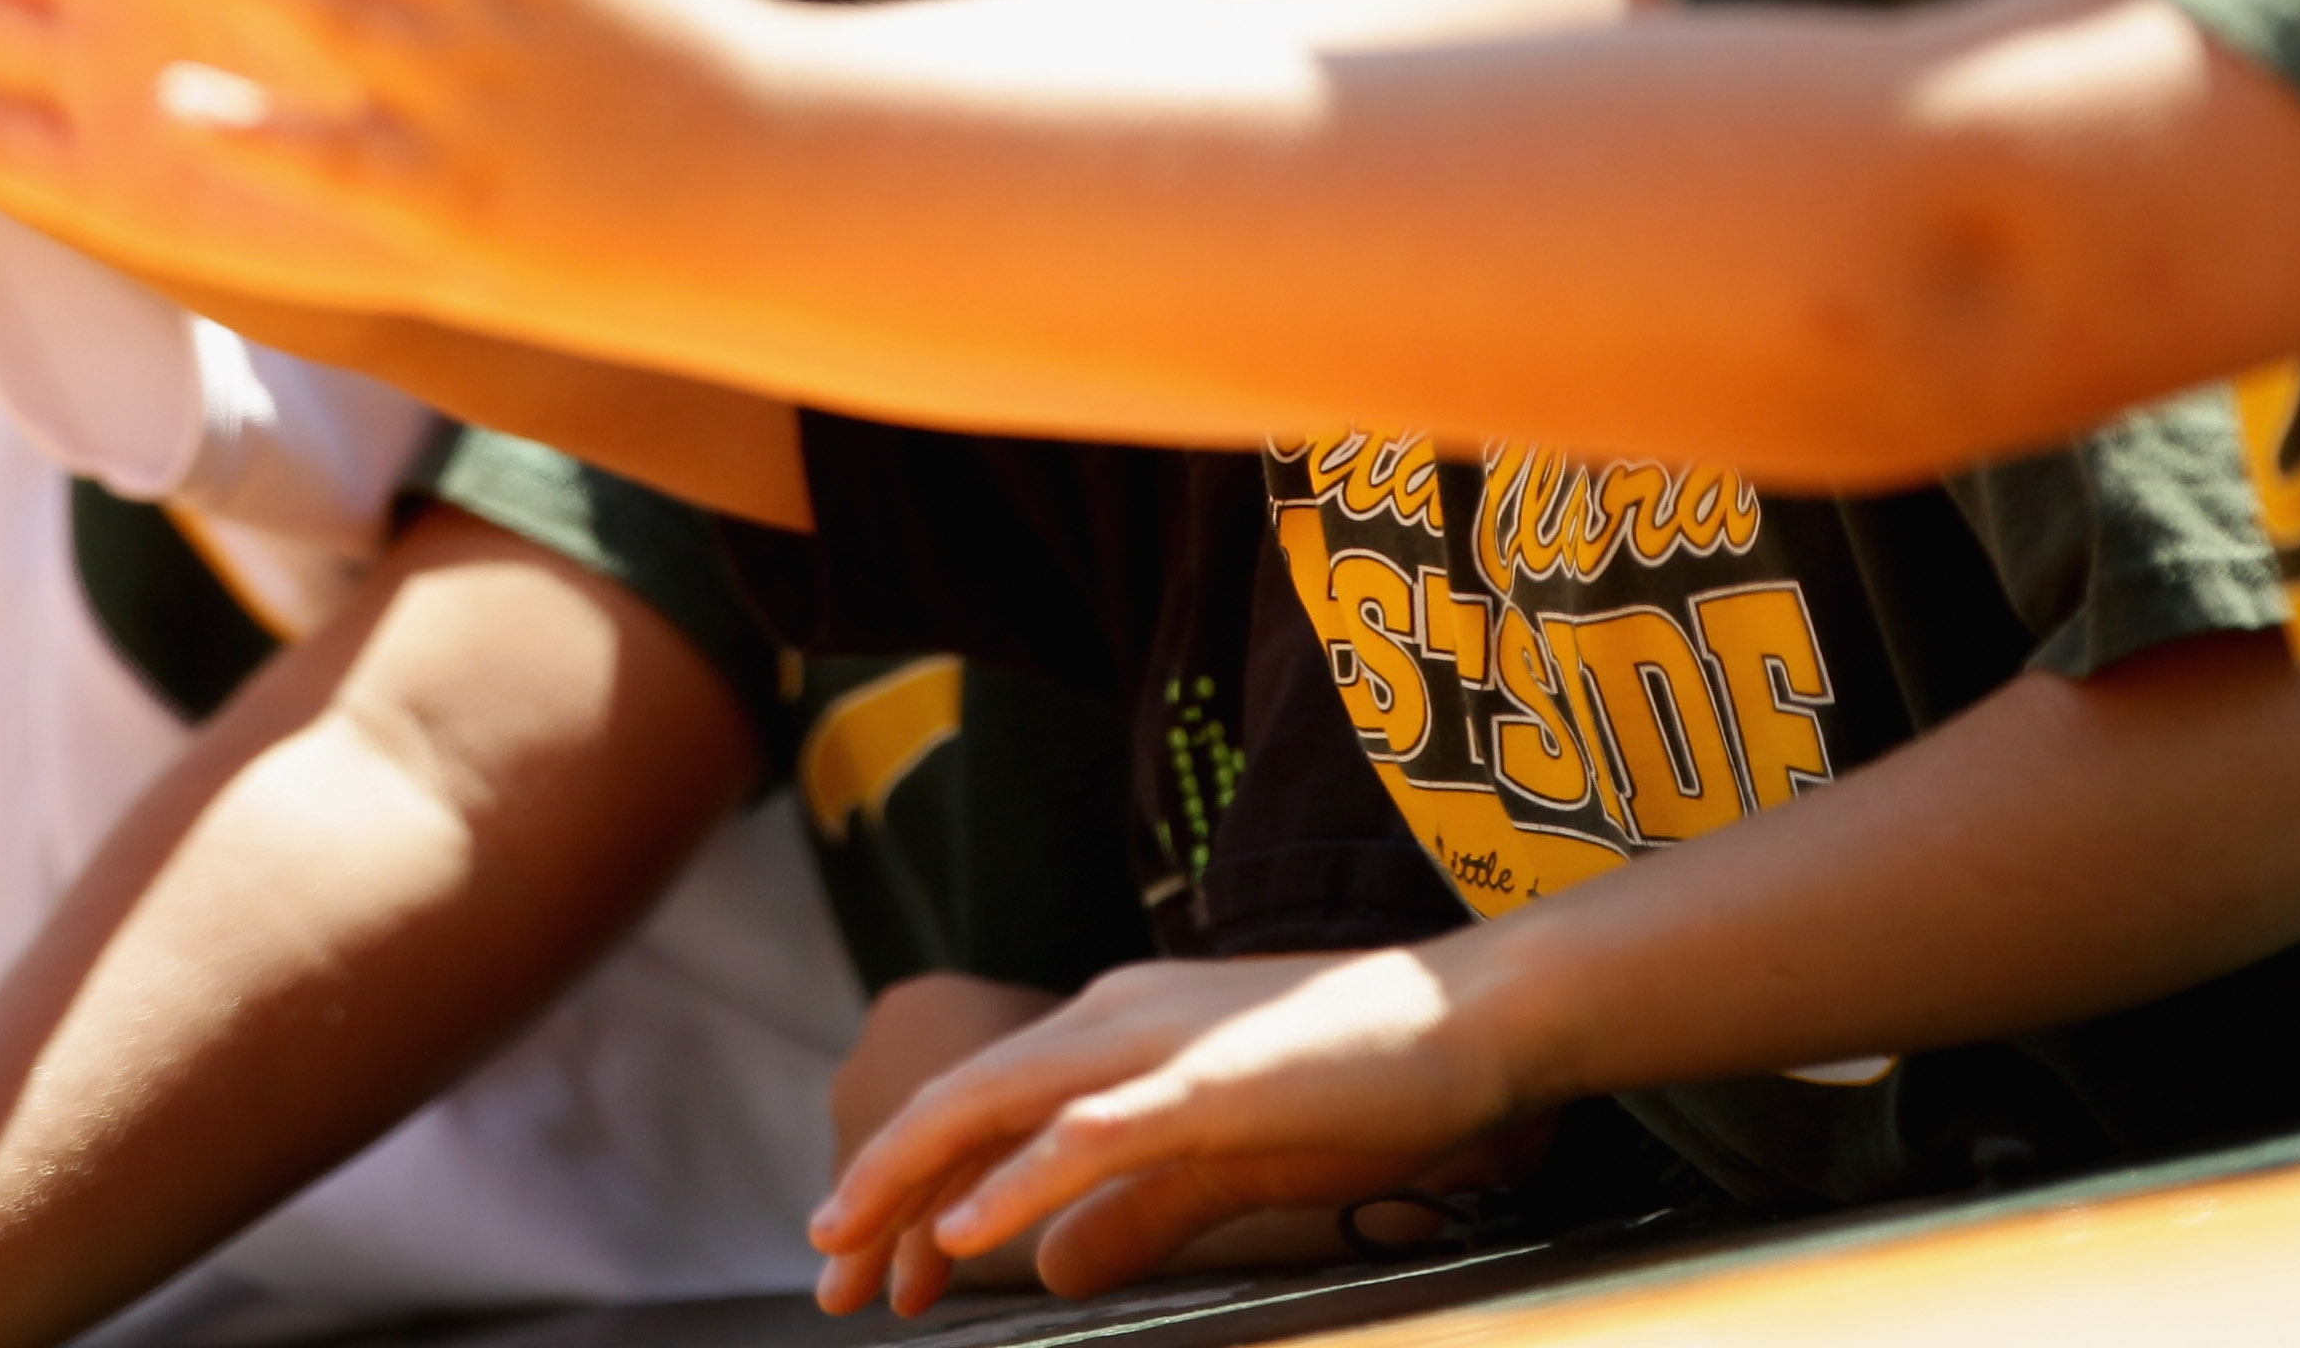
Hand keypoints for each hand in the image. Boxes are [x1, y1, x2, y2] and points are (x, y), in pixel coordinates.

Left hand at [810, 951, 1538, 1311]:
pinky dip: (1018, 1179)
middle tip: (826, 1280)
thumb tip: (1048, 1273)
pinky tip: (967, 1230)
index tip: (872, 1271)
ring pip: (995, 1103)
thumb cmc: (1358, 1085)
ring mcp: (1156, 1041)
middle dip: (879, 1191)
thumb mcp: (1223, 1164)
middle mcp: (1110, 1019)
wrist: (1473, 1019)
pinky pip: (1090, 1131)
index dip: (910, 1188)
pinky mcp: (1206, 1079)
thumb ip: (1134, 1213)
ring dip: (912, 1180)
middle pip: (958, 1103)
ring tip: (851, 1247)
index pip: (980, 1110)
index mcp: (1113, 1031)